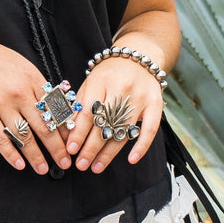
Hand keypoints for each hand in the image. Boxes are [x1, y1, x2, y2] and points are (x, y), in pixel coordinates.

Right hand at [0, 31, 71, 175]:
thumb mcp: (21, 64)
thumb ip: (36, 84)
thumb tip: (53, 105)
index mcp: (32, 78)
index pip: (55, 108)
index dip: (65, 128)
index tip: (71, 142)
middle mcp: (20, 92)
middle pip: (44, 126)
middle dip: (56, 148)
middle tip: (65, 162)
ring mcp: (1, 104)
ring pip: (25, 136)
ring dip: (36, 156)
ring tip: (44, 169)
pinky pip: (0, 139)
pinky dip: (11, 154)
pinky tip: (19, 165)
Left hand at [67, 58, 163, 172]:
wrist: (139, 55)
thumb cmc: (110, 73)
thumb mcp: (91, 82)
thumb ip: (80, 105)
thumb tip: (68, 133)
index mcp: (102, 81)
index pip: (88, 112)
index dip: (79, 133)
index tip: (71, 150)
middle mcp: (122, 88)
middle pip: (104, 124)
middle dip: (91, 148)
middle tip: (81, 164)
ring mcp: (140, 97)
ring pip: (123, 130)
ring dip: (109, 153)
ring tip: (96, 167)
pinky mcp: (155, 104)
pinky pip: (150, 129)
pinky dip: (142, 146)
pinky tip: (132, 160)